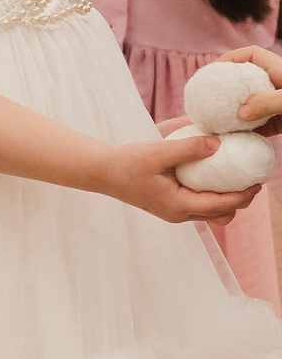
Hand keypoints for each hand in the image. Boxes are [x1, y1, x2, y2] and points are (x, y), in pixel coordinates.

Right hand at [92, 133, 257, 224]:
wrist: (101, 172)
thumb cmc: (126, 163)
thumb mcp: (157, 152)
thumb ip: (188, 147)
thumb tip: (218, 143)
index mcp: (179, 205)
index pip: (223, 205)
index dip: (244, 195)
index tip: (258, 181)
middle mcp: (179, 214)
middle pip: (222, 215)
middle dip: (240, 200)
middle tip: (249, 180)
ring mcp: (174, 212)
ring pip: (212, 213)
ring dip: (226, 200)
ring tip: (231, 179)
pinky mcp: (169, 206)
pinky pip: (200, 206)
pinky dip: (211, 196)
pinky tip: (209, 177)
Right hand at [220, 46, 281, 131]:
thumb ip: (266, 103)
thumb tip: (240, 113)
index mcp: (280, 71)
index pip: (253, 54)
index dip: (233, 57)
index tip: (215, 68)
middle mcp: (278, 86)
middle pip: (249, 79)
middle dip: (230, 85)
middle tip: (211, 93)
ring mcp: (279, 104)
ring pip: (254, 104)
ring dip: (238, 111)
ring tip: (219, 118)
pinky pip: (264, 125)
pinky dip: (251, 130)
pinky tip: (238, 136)